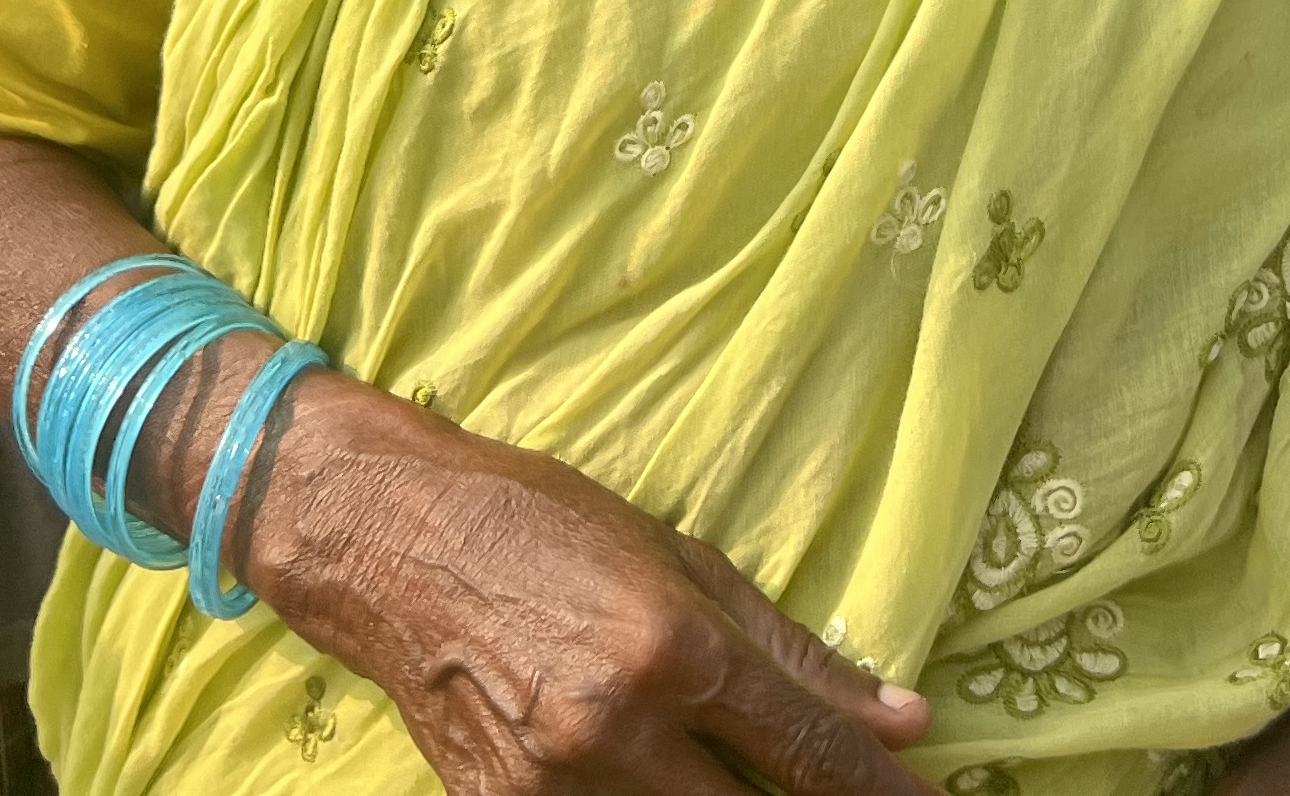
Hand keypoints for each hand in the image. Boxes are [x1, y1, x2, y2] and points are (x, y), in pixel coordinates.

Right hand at [244, 376, 931, 795]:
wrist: (389, 535)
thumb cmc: (542, 520)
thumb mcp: (681, 558)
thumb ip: (794, 652)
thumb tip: (900, 718)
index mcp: (673, 649)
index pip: (809, 755)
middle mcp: (617, 731)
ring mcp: (552, 789)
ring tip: (722, 770)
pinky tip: (649, 776)